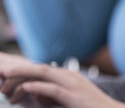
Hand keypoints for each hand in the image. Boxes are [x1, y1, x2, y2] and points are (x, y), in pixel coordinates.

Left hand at [0, 61, 124, 107]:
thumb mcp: (68, 100)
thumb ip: (53, 97)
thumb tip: (37, 97)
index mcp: (68, 76)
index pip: (41, 70)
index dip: (22, 72)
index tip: (5, 79)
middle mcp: (70, 76)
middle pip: (39, 68)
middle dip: (18, 72)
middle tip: (1, 78)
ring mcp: (73, 84)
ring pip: (43, 74)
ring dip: (22, 78)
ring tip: (5, 84)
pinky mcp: (74, 96)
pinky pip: (52, 89)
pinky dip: (37, 87)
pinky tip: (25, 88)